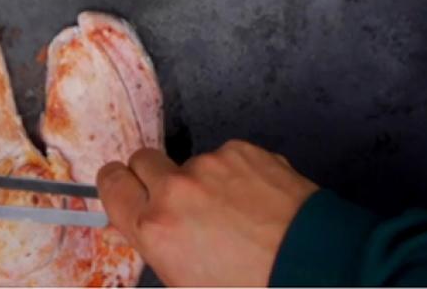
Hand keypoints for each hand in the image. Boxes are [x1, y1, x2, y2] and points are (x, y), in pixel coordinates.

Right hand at [97, 141, 318, 286]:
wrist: (316, 268)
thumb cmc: (251, 286)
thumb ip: (156, 247)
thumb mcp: (187, 282)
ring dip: (202, 181)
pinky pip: (226, 157)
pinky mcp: (243, 151)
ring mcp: (211, 165)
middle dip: (154, 178)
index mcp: (155, 229)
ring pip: (190, 163)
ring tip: (235, 214)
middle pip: (142, 160)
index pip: (110, 183)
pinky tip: (256, 203)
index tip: (127, 191)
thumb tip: (138, 227)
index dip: (118, 186)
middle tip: (179, 203)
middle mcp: (176, 190)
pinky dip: (235, 174)